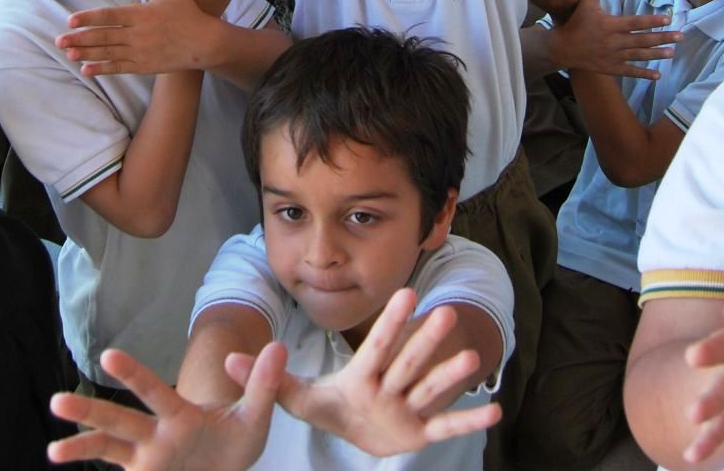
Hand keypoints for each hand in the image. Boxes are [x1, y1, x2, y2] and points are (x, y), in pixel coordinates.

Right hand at [48, 344, 286, 470]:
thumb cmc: (237, 442)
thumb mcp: (256, 416)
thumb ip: (263, 384)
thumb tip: (278, 347)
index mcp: (179, 414)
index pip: (153, 392)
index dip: (133, 375)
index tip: (108, 356)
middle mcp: (154, 435)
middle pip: (117, 420)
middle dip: (89, 410)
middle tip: (57, 401)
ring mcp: (145, 459)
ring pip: (107, 449)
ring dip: (81, 446)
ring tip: (54, 448)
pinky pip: (116, 470)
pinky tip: (67, 461)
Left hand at [58, 0, 218, 76]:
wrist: (204, 42)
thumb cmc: (187, 13)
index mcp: (141, 14)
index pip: (109, 16)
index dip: (89, 18)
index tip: (71, 20)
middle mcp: (137, 34)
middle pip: (104, 37)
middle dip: (80, 39)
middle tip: (59, 41)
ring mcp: (140, 52)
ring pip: (108, 53)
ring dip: (86, 54)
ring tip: (68, 54)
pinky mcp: (144, 66)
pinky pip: (119, 67)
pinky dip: (102, 69)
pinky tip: (86, 70)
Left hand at [235, 288, 500, 456]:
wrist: (360, 431)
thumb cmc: (335, 406)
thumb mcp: (301, 398)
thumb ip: (271, 381)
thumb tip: (227, 362)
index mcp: (363, 375)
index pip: (377, 345)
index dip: (391, 322)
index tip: (407, 292)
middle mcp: (390, 385)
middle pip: (408, 363)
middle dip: (425, 341)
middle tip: (444, 314)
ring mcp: (408, 408)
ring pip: (430, 390)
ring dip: (450, 377)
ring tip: (472, 359)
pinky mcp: (420, 432)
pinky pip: (447, 426)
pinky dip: (470, 420)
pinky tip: (496, 411)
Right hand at [545, 0, 675, 77]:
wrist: (563, 48)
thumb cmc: (576, 23)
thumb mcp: (586, 2)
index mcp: (610, 24)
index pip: (635, 22)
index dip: (652, 20)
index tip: (668, 19)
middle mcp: (614, 41)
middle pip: (642, 40)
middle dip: (662, 38)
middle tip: (680, 37)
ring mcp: (613, 56)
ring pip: (639, 55)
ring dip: (657, 54)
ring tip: (672, 52)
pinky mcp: (611, 67)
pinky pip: (630, 71)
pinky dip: (644, 74)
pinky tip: (658, 75)